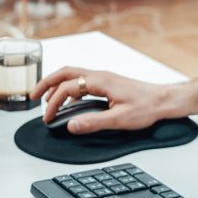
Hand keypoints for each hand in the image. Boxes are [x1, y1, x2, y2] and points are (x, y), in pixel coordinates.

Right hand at [33, 67, 197, 134]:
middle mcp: (100, 75)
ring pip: (73, 74)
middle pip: (65, 72)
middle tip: (33, 96)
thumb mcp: (119, 119)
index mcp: (100, 81)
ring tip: (45, 98)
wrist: (165, 100)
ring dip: (56, 83)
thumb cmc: (147, 107)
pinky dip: (68, 86)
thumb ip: (93, 122)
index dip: (53, 103)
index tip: (48, 118)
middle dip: (46, 83)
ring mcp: (104, 77)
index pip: (67, 88)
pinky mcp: (108, 82)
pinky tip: (68, 99)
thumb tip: (70, 125)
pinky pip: (81, 79)